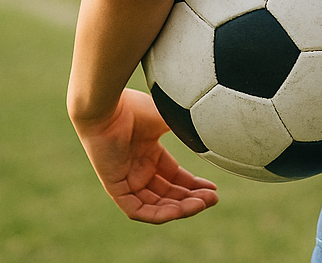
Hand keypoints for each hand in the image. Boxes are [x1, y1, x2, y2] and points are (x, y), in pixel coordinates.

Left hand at [72, 89, 218, 222]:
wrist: (107, 107)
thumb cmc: (135, 107)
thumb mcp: (169, 119)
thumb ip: (187, 129)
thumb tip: (212, 136)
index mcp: (149, 150)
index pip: (173, 175)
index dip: (193, 185)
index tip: (213, 189)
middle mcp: (138, 167)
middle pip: (168, 192)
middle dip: (191, 198)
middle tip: (213, 200)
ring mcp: (126, 178)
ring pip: (155, 204)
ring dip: (179, 208)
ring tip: (202, 205)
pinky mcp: (114, 187)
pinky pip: (136, 209)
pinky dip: (157, 213)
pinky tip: (177, 211)